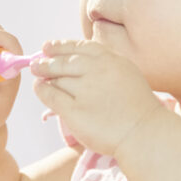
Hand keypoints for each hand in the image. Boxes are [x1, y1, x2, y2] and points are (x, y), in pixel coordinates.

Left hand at [30, 39, 160, 155]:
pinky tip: (40, 89)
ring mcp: (85, 90)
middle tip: (36, 64)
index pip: (79, 47)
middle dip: (47, 62)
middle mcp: (96, 71)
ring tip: (40, 79)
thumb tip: (75, 59)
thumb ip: (104, 64)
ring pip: (56, 78)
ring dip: (45, 78)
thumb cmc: (137, 107)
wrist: (144, 133)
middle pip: (63, 62)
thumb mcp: (126, 73)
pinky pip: (51, 95)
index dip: (60, 46)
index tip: (48, 47)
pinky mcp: (74, 110)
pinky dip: (42, 90)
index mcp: (110, 60)